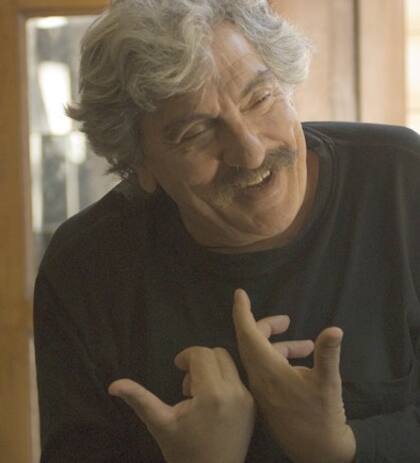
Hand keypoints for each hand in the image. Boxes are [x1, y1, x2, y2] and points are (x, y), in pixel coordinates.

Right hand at [108, 346, 254, 462]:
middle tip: (188, 387)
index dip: (186, 356)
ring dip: (212, 371)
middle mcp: (235, 391)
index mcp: (212, 393)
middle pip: (218, 354)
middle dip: (200, 362)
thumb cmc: (184, 453)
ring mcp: (247, 399)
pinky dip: (224, 381)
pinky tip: (213, 404)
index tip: (177, 368)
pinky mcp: (253, 406)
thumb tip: (113, 385)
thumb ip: (139, 399)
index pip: (202, 354)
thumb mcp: (160, 424)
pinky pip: (238, 379)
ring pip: (230, 364)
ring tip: (199, 397)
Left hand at [232, 289, 355, 462]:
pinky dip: (281, 359)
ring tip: (305, 344)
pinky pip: (267, 368)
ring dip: (279, 344)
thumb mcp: (328, 384)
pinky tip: (302, 362)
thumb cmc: (322, 417)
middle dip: (266, 326)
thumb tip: (335, 329)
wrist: (318, 453)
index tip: (240, 294)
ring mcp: (262, 388)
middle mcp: (259, 377)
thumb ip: (328, 354)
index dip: (242, 312)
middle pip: (252, 342)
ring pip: (261, 355)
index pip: (247, 334)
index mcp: (268, 370)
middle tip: (286, 320)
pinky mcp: (268, 396)